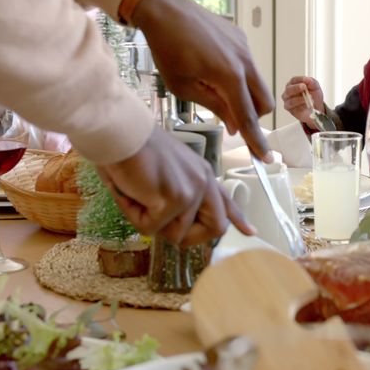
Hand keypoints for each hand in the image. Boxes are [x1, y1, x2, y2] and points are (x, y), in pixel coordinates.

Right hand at [96, 129, 255, 244]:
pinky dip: (134, 214)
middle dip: (187, 237)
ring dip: (148, 221)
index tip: (250, 231)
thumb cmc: (131, 150)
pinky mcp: (176, 198)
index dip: (237, 219)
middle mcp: (203, 181)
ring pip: (175, 234)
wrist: (119, 132)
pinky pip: (151, 227)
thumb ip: (178, 195)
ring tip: (137, 192)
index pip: (225, 201)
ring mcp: (192, 190)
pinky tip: (130, 190)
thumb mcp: (163, 174)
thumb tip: (177, 226)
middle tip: (162, 223)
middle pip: (214, 228)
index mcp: (202, 173)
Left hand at [134, 0, 273, 161]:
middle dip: (254, 117)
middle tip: (231, 119)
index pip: (248, 117)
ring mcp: (245, 48)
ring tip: (216, 91)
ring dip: (245, 96)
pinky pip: (249, 66)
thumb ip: (214, 106)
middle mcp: (244, 61)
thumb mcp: (184, 87)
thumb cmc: (167, 49)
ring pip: (259, 84)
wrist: (165, 10)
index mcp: (230, 76)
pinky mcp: (240, 39)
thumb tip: (234, 126)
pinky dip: (240, 78)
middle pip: (265, 102)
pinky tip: (214, 70)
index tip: (265, 158)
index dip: (257, 141)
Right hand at [281, 76, 325, 129]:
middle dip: (296, 88)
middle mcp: (288, 92)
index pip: (293, 80)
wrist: (316, 107)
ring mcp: (288, 101)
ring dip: (300, 99)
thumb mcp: (315, 86)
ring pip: (291, 101)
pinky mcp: (290, 110)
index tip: (306, 80)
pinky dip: (302, 107)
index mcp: (293, 84)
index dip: (299, 79)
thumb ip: (311, 82)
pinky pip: (294, 108)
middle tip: (304, 87)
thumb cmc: (313, 95)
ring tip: (309, 98)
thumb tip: (307, 79)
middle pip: (289, 89)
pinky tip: (307, 105)